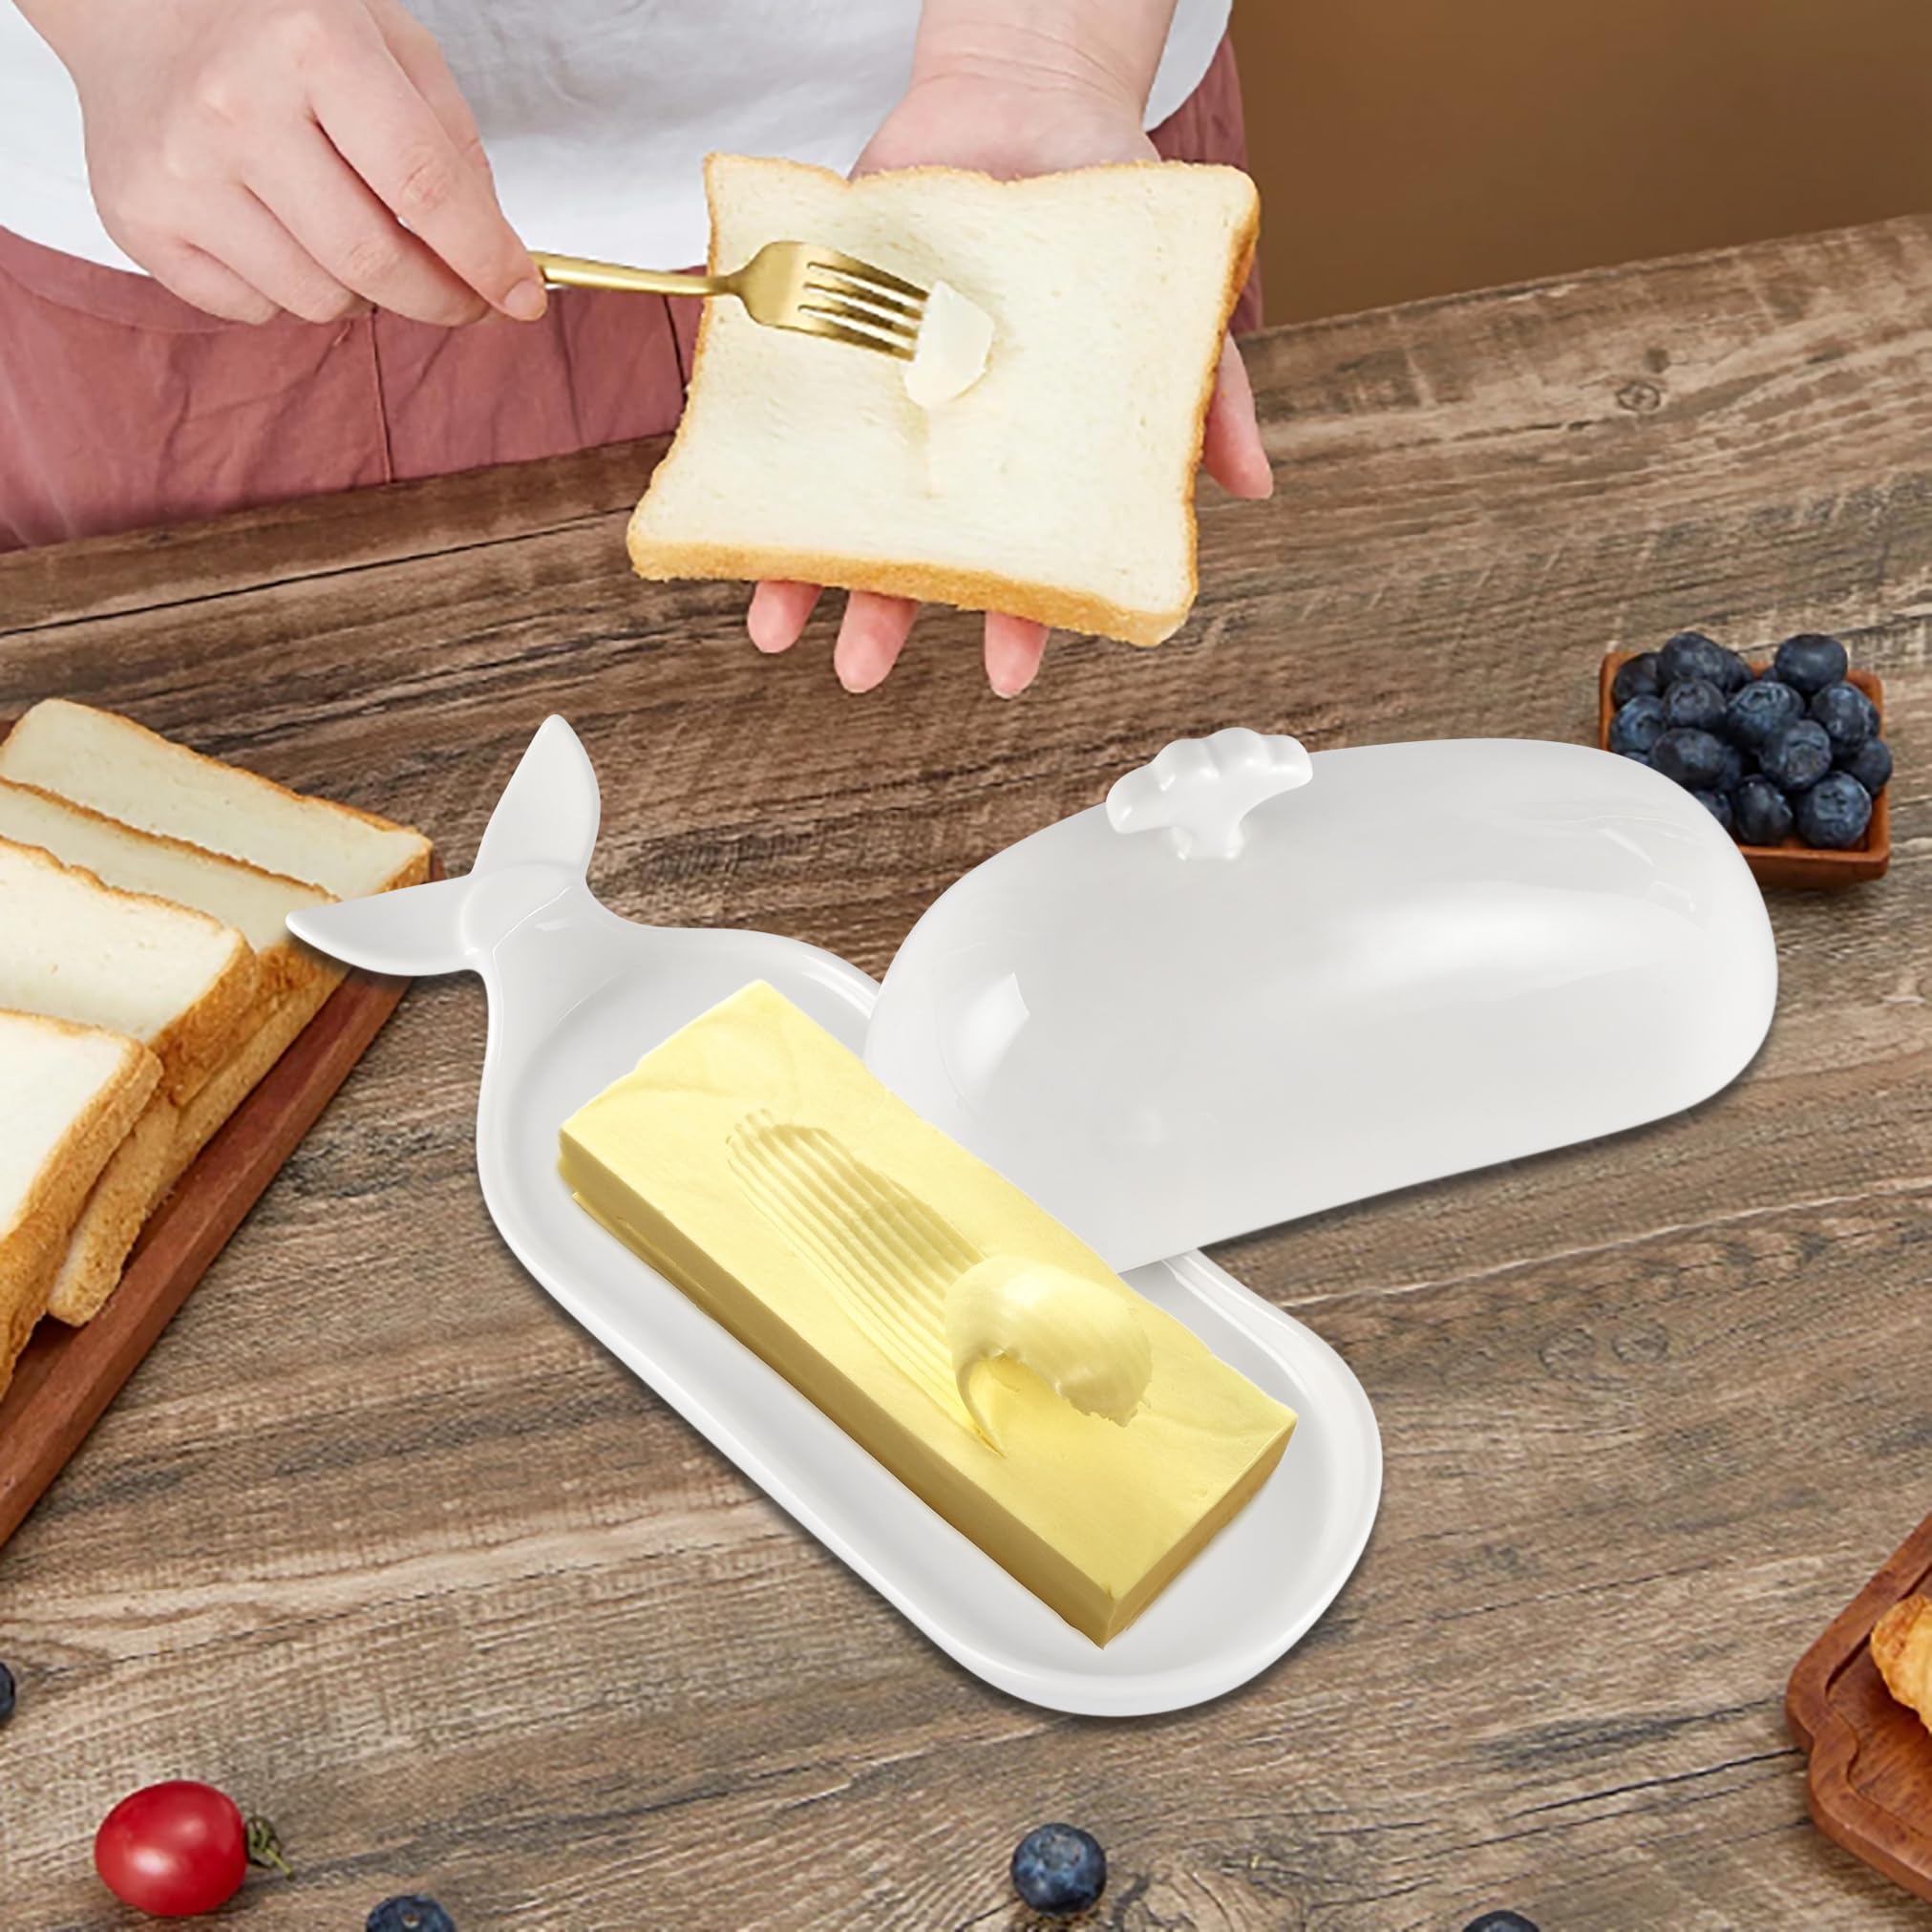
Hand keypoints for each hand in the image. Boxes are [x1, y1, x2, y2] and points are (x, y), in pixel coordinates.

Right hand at [33, 0, 542, 325]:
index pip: (427, 190)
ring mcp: (180, 170)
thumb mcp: (383, 39)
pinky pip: (255, 309)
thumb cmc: (276, 22)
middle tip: (465, 298)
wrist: (132, 4)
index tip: (523, 298)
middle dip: (441, 299)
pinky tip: (281, 233)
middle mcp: (237, 108)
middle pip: (375, 265)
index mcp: (312, 44)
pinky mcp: (139, 219)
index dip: (487, 260)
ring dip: (363, 293)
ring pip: (319, 300)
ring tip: (353, 237)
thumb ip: (450, 141)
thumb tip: (498, 255)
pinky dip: (288, 293)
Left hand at [747, 63, 1271, 697]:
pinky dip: (752, 462)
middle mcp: (949, 447)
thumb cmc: (1107, 210)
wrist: (1026, 91)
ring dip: (804, 573)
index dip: (1018, 621)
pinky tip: (732, 511)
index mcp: (1026, 460)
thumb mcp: (1173, 306)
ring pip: (839, 504)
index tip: (1009, 673)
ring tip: (776, 630)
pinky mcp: (827, 342)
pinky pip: (782, 416)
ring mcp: (884, 400)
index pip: (1021, 562)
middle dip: (889, 618)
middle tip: (859, 673)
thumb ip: (1214, 393)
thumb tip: (1254, 487)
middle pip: (917, 553)